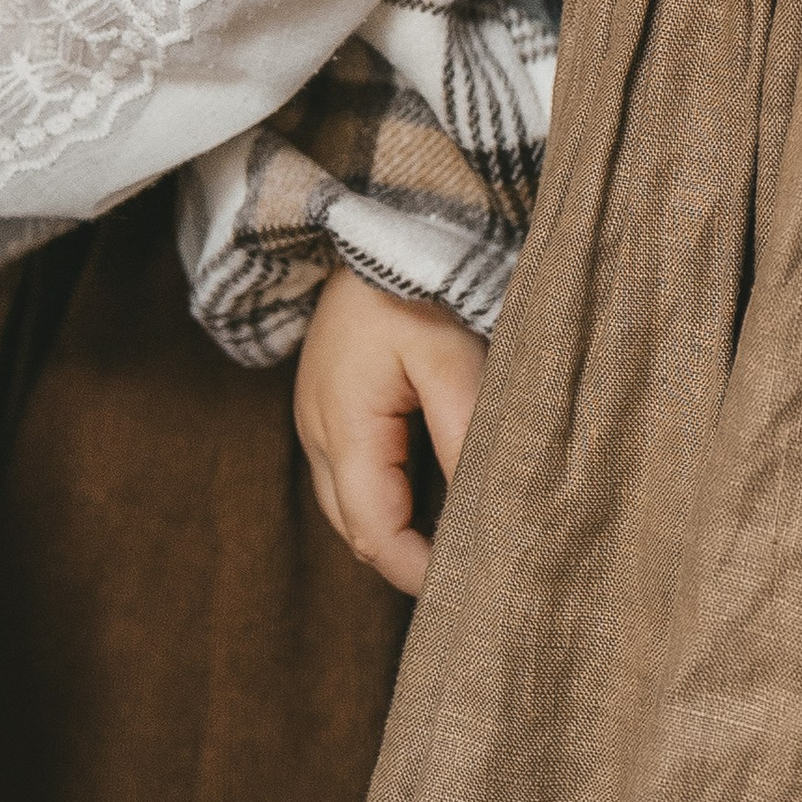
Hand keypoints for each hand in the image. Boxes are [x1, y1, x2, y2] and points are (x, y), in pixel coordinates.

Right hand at [295, 267, 486, 598]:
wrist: (380, 214)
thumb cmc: (415, 280)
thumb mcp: (451, 356)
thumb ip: (463, 435)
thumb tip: (483, 513)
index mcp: (343, 429)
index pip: (375, 534)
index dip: (420, 571)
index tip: (472, 587)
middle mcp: (318, 432)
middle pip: (358, 526)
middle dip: (408, 557)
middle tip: (474, 570)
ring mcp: (318, 414)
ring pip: (352, 501)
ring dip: (398, 524)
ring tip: (460, 536)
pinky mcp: (331, 398)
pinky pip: (354, 467)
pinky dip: (389, 490)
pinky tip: (433, 486)